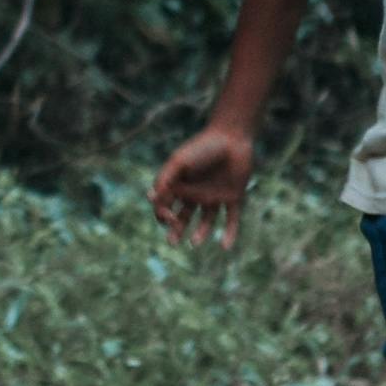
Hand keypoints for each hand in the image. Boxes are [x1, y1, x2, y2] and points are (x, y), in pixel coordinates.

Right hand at [149, 125, 254, 245]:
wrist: (232, 137)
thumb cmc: (202, 147)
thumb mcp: (178, 162)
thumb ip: (164, 180)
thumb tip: (152, 200)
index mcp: (181, 185)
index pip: (167, 206)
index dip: (162, 215)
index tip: (167, 216)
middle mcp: (196, 193)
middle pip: (183, 218)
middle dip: (176, 231)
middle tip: (172, 242)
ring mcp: (215, 196)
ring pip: (207, 221)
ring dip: (200, 233)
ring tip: (194, 243)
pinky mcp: (233, 198)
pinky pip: (231, 219)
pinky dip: (230, 233)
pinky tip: (225, 247)